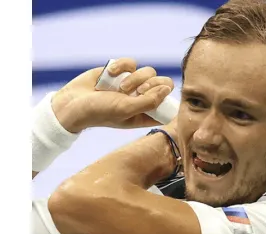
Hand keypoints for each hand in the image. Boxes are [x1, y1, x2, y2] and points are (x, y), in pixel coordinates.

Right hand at [51, 57, 174, 132]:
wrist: (72, 103)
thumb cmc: (100, 112)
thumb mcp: (126, 110)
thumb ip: (150, 101)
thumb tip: (167, 88)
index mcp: (146, 114)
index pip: (168, 104)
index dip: (166, 98)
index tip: (152, 97)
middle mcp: (141, 98)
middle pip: (163, 83)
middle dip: (153, 84)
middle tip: (138, 91)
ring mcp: (132, 84)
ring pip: (149, 71)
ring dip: (135, 77)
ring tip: (121, 87)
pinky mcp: (121, 71)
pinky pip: (131, 62)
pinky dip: (122, 65)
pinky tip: (111, 72)